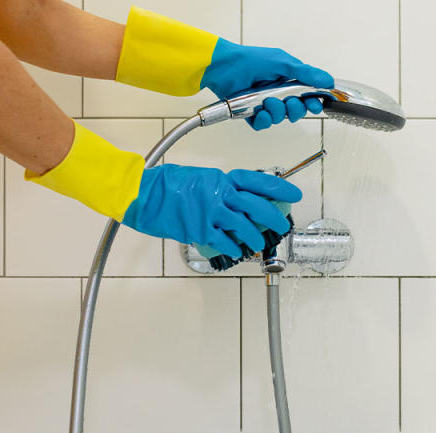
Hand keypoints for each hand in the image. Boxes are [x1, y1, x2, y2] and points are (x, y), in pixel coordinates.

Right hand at [120, 164, 302, 257]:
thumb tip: (233, 197)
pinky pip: (224, 243)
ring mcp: (210, 213)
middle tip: (282, 226)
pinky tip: (236, 252)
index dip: (278, 188)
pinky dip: (233, 249)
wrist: (141, 195)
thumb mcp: (197, 177)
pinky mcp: (199, 230)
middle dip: (274, 218)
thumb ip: (217, 187)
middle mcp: (219, 195)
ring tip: (258, 244)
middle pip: (256, 207)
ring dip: (254, 238)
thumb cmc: (165, 184)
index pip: (256, 182)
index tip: (294, 194)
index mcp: (219, 179)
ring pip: (244, 228)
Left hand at [201, 39, 334, 130]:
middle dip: (296, 109)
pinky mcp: (252, 115)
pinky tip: (260, 111)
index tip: (316, 105)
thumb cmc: (251, 61)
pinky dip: (264, 120)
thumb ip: (307, 74)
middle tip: (290, 102)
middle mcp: (278, 94)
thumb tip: (328, 80)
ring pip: (281, 119)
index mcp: (288, 81)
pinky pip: (264, 125)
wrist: (225, 68)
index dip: (313, 103)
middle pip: (297, 111)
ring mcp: (265, 105)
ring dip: (277, 112)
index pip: (308, 96)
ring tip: (267, 101)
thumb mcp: (284, 63)